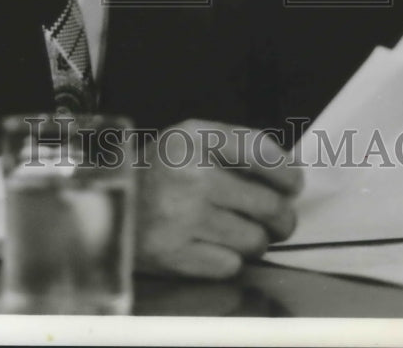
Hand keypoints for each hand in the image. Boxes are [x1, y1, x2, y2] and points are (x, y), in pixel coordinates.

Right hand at [134, 119, 301, 279]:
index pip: (260, 153)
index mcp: (194, 139)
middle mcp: (189, 176)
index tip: (293, 184)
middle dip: (283, 215)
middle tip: (279, 217)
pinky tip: (213, 243)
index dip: (287, 172)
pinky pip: (230, 264)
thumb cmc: (160, 168)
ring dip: (256, 238)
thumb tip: (288, 170)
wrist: (109, 200)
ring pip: (254, 240)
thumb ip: (237, 144)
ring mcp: (181, 218)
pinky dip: (230, 258)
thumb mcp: (191, 137)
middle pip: (268, 204)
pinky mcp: (174, 255)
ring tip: (241, 230)